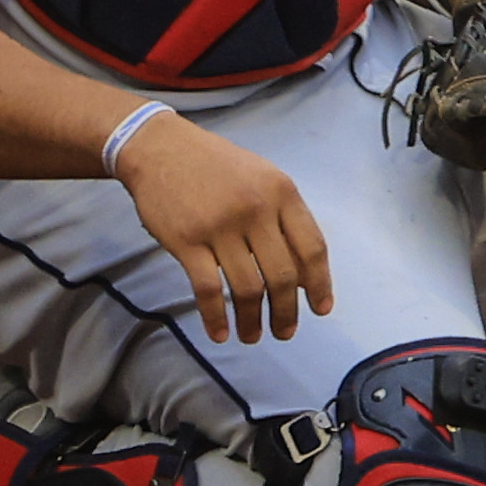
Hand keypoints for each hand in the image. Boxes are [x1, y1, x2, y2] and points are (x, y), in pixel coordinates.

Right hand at [114, 114, 335, 344]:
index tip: (321, 309)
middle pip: (283, 274)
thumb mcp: (263, 179)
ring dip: (253, 320)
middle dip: (287, 310)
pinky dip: (216, 317)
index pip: (312, 246)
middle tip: (285, 332)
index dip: (320, 283)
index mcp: (283, 193)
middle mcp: (257, 210)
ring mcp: (221, 226)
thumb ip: (285, 218)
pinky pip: (208, 290)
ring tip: (252, 336)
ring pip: (248, 287)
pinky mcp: (187, 242)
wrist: (163, 149)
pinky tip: (220, 333)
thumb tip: (304, 272)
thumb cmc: (218, 167)